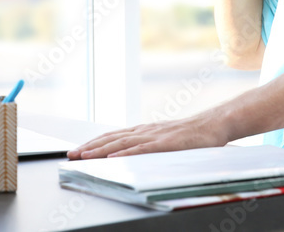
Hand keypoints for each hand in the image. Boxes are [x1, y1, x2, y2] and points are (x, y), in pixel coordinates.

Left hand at [66, 112, 229, 159]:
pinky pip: (143, 149)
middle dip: (90, 147)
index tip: (76, 151)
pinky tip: (114, 157)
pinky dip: (127, 153)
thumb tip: (129, 154)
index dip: (93, 143)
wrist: (212, 125)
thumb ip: (147, 144)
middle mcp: (144, 131)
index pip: (112, 136)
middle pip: (111, 138)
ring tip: (85, 156)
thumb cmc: (190, 135)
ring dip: (101, 150)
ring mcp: (155, 136)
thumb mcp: (164, 139)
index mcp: (143, 131)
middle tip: (71, 155)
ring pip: (122, 143)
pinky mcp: (166, 143)